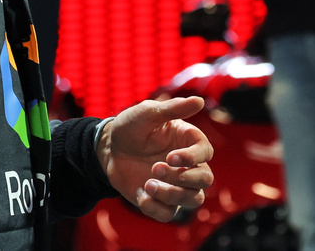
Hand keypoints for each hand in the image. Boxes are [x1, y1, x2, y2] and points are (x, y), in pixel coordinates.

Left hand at [96, 96, 213, 222]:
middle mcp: (188, 165)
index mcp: (188, 141)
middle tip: (154, 168)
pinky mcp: (162, 200)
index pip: (205, 153)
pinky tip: (141, 195)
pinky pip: (169, 214)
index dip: (192, 158)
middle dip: (182, 178)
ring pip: (193, 199)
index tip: (171, 157)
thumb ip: (172, 108)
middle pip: (205, 179)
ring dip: (172, 195)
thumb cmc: (131, 126)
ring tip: (148, 184)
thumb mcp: (147, 113)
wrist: (108, 149)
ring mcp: (176, 184)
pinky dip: (156, 208)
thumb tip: (199, 100)